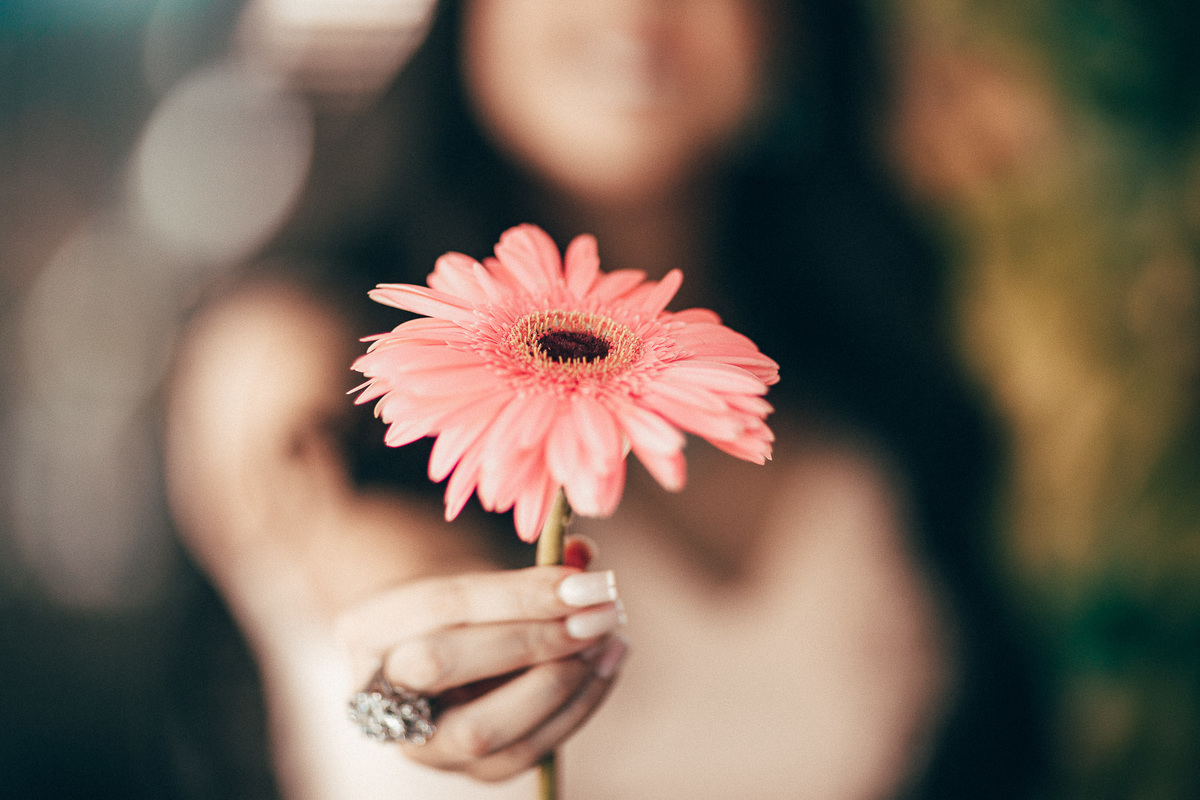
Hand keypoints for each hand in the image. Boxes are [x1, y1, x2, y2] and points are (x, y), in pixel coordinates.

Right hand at [335, 537, 626, 782]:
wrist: (439, 654)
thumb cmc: (466, 607)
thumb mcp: (486, 576)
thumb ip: (531, 568)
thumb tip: (584, 557)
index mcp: (366, 626)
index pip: (444, 605)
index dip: (521, 594)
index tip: (588, 581)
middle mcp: (374, 692)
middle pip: (442, 668)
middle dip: (534, 640)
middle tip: (600, 614)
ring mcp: (417, 742)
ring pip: (481, 729)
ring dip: (562, 682)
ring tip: (609, 639)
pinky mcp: (464, 772)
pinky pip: (523, 754)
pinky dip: (577, 708)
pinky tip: (606, 666)